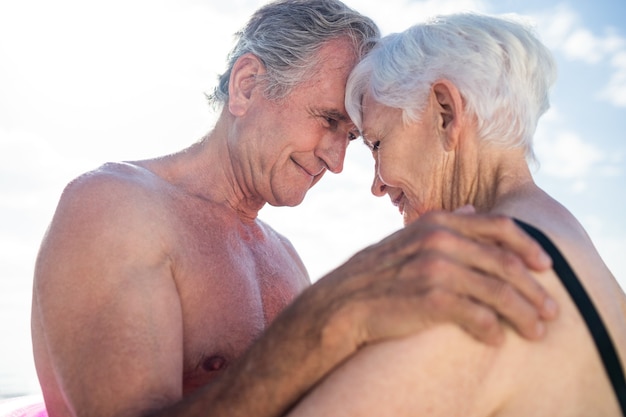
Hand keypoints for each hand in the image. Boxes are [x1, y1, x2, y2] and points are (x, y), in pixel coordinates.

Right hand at [310, 210, 556, 350]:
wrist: (339, 305)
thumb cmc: (376, 275)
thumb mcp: (407, 240)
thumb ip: (442, 226)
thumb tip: (470, 211)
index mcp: (437, 223)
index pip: (499, 227)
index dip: (529, 246)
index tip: (547, 265)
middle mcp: (440, 241)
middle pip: (507, 262)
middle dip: (536, 289)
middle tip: (552, 310)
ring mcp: (436, 269)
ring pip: (499, 291)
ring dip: (524, 314)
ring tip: (536, 331)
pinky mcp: (431, 300)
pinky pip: (478, 316)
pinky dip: (494, 330)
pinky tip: (498, 339)